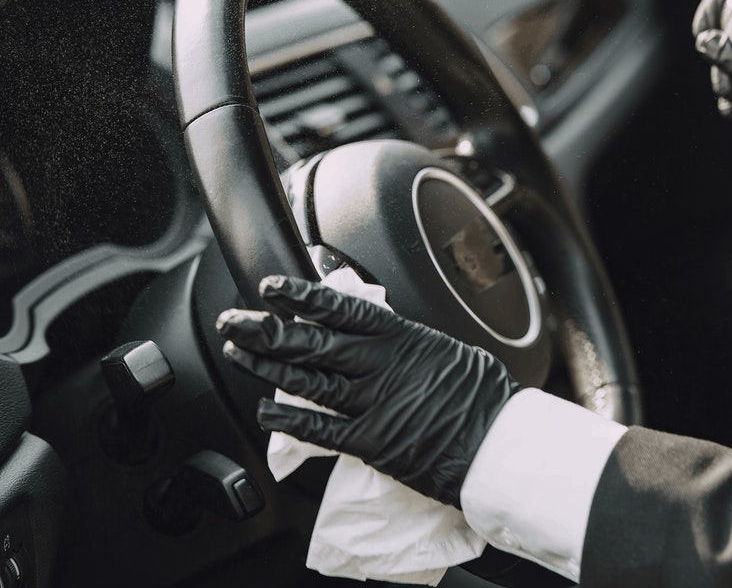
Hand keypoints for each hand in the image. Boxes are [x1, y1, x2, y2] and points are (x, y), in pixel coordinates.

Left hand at [216, 274, 520, 508]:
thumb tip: (379, 335)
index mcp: (403, 337)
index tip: (272, 287)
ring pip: (307, 380)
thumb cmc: (481, 398)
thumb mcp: (446, 351)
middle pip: (312, 342)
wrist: (497, 444)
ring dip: (266, 366)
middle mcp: (382, 366)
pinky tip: (264, 408)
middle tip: (234, 319)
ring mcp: (374, 403)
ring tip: (238, 354)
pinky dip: (287, 418)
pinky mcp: (371, 442)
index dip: (302, 297)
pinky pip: (319, 428)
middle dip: (266, 329)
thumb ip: (407, 343)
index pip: (342, 309)